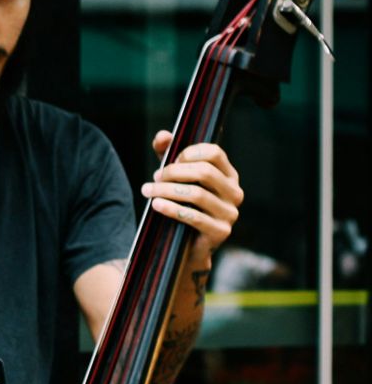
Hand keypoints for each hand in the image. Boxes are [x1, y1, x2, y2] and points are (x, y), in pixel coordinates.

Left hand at [142, 131, 242, 252]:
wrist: (185, 248)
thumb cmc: (181, 206)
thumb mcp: (175, 179)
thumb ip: (169, 155)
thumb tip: (162, 135)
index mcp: (229, 175)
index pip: (214, 153)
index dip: (188, 153)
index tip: (168, 161)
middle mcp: (235, 192)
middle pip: (204, 172)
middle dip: (174, 172)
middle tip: (154, 178)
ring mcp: (230, 213)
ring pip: (197, 194)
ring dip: (167, 190)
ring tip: (147, 191)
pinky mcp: (221, 232)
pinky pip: (194, 217)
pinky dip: (172, 209)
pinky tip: (155, 205)